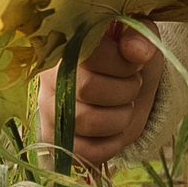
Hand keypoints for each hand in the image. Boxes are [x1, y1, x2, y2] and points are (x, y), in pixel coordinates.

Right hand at [38, 21, 165, 166]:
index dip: (123, 63)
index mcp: (69, 43)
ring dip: (120, 117)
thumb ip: (140, 36)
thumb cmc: (129, 60)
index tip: (135, 64)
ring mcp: (48, 108)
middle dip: (125, 90)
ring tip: (124, 106)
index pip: (92, 53)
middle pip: (89, 88)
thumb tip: (137, 52)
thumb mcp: (140, 40)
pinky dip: (110, 145)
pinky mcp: (53, 138)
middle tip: (132, 85)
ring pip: (87, 121)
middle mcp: (49, 74)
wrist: (126, 90)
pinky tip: (115, 130)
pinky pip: (83, 150)